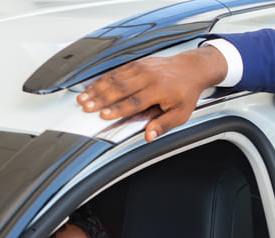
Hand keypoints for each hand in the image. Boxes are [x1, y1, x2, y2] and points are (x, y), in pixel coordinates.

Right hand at [76, 45, 228, 142]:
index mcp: (159, 90)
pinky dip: (103, 80)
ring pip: (115, 79)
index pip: (134, 102)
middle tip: (86, 106)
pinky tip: (92, 87)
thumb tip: (149, 137)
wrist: (191, 68)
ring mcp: (141, 68)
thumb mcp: (181, 113)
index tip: (103, 115)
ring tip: (83, 98)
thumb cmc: (186, 93)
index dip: (118, 109)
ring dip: (97, 89)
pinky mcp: (137, 63)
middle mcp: (148, 77)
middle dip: (101, 98)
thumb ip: (163, 125)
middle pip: (120, 89)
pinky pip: (117, 72)